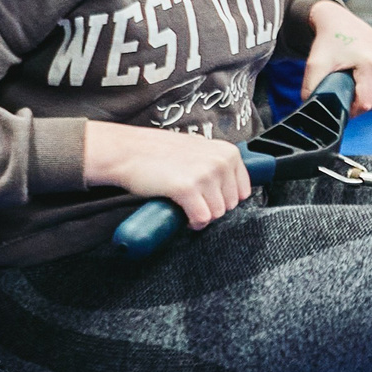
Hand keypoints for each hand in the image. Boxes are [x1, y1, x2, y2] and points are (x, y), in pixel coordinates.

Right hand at [81, 121, 253, 230]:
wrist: (128, 151)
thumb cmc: (159, 152)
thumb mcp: (198, 149)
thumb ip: (217, 163)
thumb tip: (230, 184)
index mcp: (227, 152)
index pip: (243, 191)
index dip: (224, 199)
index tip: (209, 199)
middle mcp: (220, 162)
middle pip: (230, 205)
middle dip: (212, 208)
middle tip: (194, 203)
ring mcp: (205, 174)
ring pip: (217, 214)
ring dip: (202, 216)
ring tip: (187, 207)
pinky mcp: (187, 188)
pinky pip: (202, 218)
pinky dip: (193, 223)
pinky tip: (183, 215)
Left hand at [302, 0, 371, 113]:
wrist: (339, 20)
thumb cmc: (328, 42)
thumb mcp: (315, 65)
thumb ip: (311, 90)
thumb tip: (312, 111)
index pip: (366, 104)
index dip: (351, 109)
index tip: (340, 103)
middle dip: (360, 103)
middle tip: (345, 92)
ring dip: (370, 97)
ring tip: (355, 85)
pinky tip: (367, 81)